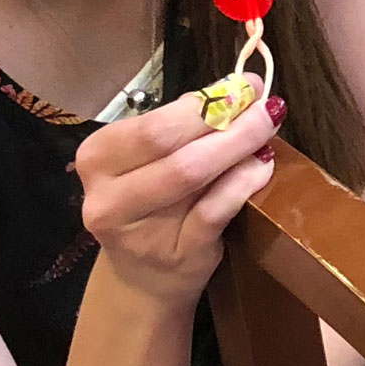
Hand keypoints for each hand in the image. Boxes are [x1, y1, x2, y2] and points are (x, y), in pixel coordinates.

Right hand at [70, 89, 284, 311]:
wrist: (144, 280)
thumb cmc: (152, 207)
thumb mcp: (152, 163)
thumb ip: (183, 128)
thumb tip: (236, 89)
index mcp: (96, 158)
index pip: (153, 124)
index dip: (205, 101)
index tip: (245, 85)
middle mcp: (107, 196)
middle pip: (170, 146)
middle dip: (225, 120)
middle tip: (265, 104)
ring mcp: (139, 231)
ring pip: (192, 175)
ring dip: (238, 146)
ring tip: (267, 128)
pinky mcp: (177, 254)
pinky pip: (215, 210)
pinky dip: (244, 182)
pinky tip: (263, 167)